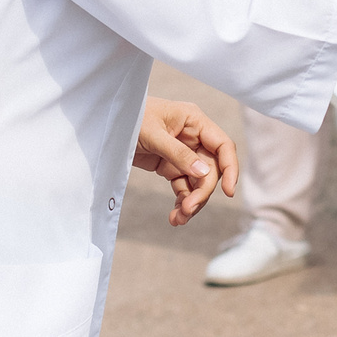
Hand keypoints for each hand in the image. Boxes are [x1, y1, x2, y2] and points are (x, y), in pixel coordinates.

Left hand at [135, 97, 238, 223]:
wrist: (107, 124)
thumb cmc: (130, 117)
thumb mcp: (152, 134)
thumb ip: (178, 154)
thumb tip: (204, 173)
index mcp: (194, 122)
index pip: (222, 146)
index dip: (230, 168)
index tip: (229, 193)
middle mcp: (193, 138)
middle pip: (211, 170)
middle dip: (202, 192)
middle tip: (188, 210)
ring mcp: (183, 154)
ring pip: (198, 183)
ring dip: (192, 202)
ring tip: (179, 219)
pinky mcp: (170, 166)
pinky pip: (183, 187)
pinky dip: (181, 202)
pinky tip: (175, 217)